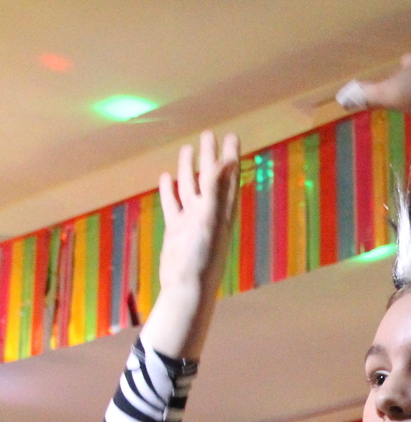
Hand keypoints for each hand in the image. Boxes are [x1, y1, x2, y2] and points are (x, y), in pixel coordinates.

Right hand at [158, 130, 239, 307]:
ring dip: (189, 169)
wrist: (186, 287)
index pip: (228, 177)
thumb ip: (215, 190)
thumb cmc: (202, 257)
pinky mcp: (177, 230)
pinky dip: (170, 190)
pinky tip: (166, 176)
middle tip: (208, 134)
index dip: (230, 157)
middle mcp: (209, 213)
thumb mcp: (210, 219)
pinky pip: (173, 204)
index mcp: (223, 211)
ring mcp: (192, 221)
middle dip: (210, 156)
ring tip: (187, 148)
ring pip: (191, 188)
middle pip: (210, 178)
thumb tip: (226, 162)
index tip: (232, 135)